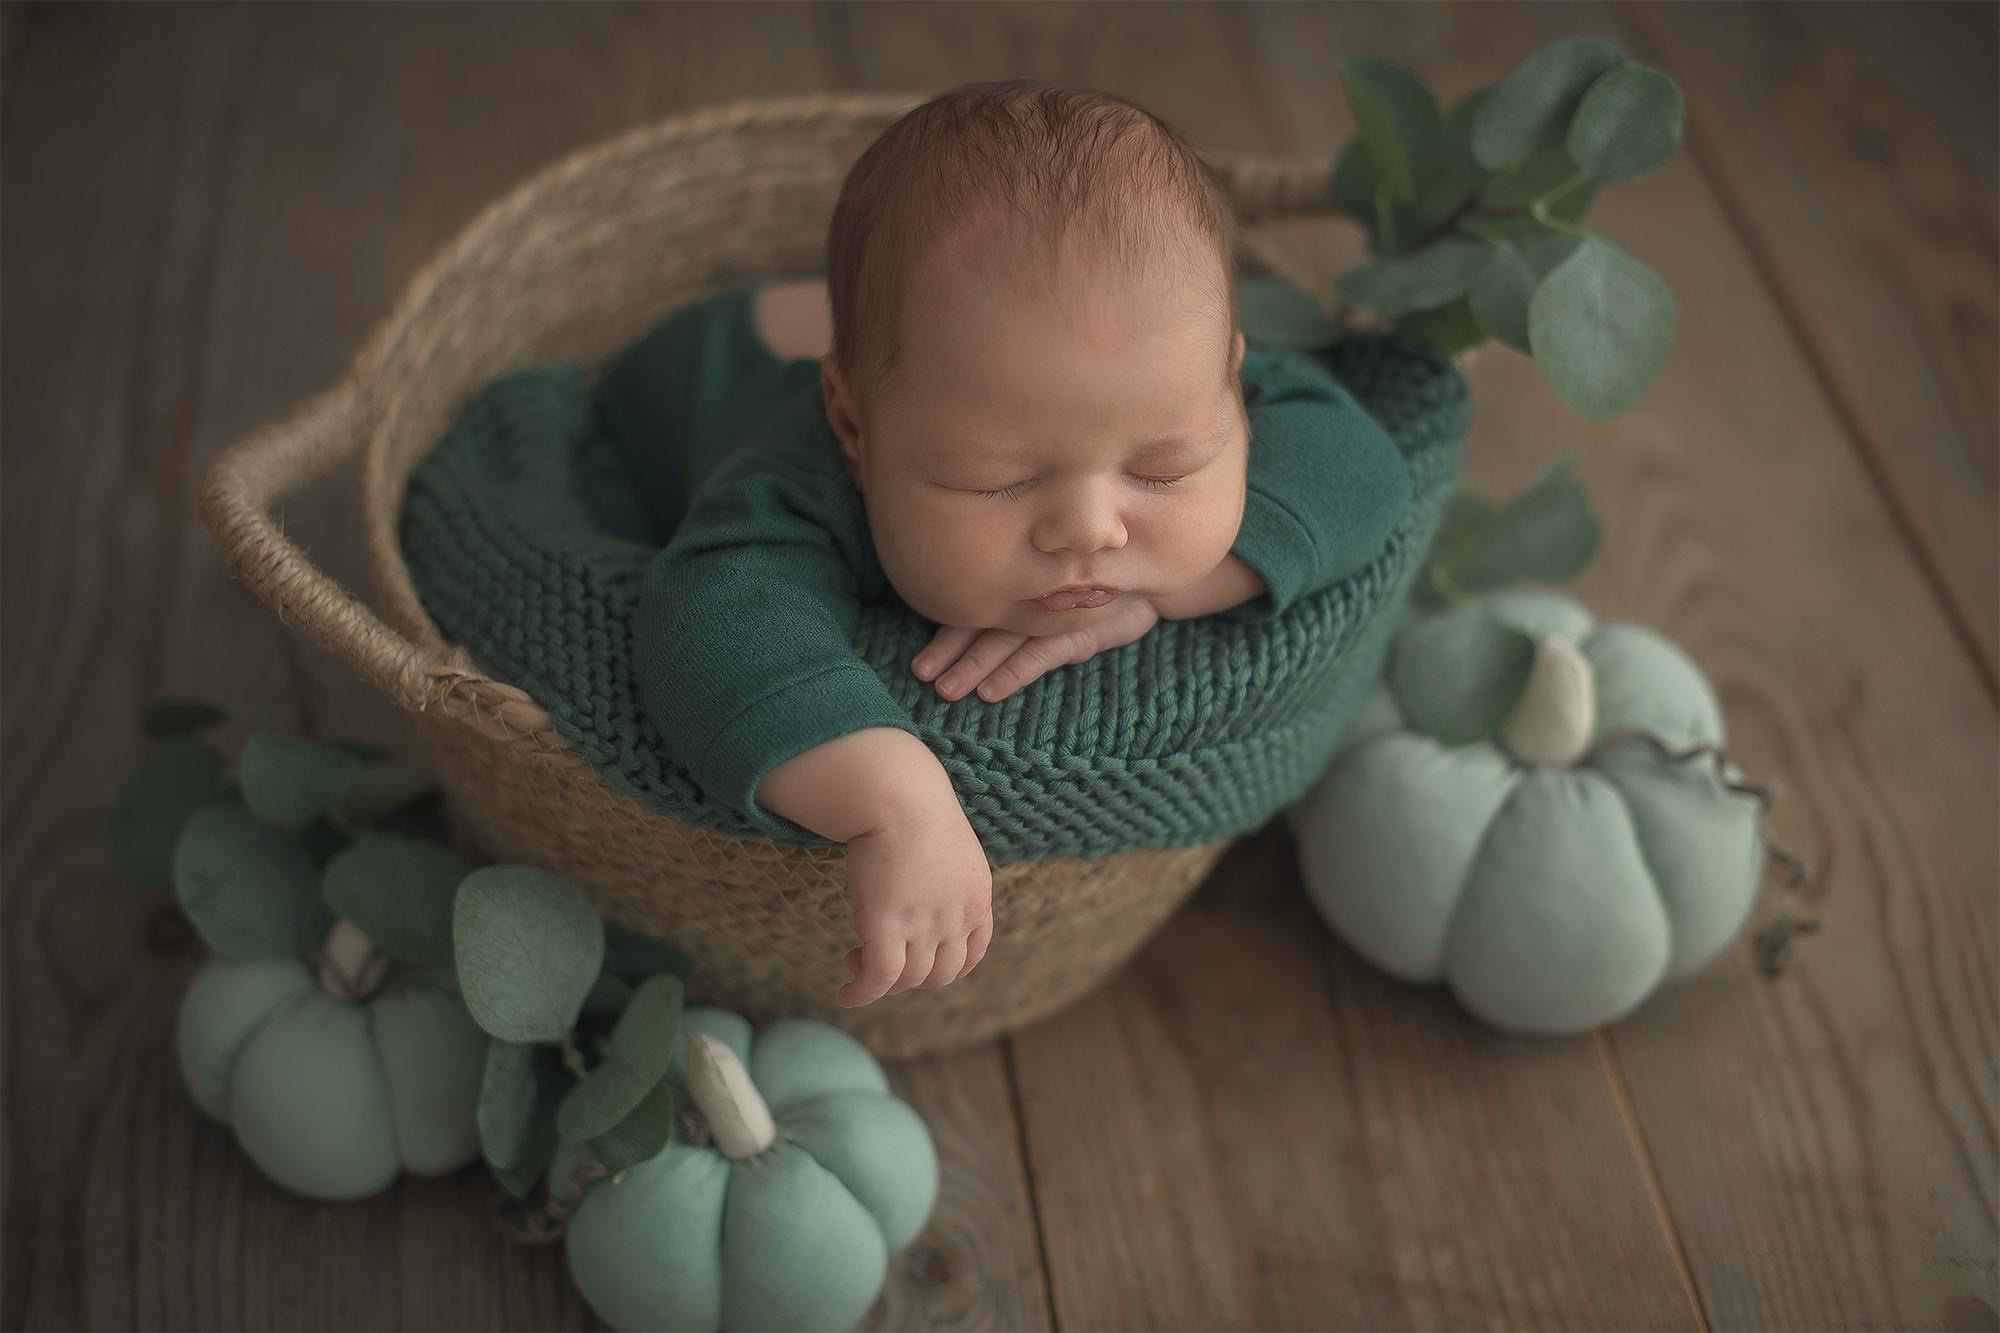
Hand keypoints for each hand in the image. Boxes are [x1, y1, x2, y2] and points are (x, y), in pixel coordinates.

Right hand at [838, 803, 993, 1007]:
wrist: (897, 794)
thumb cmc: (913, 806)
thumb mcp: (948, 843)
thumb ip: (945, 873)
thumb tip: (922, 876)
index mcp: (977, 898)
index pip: (971, 955)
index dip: (945, 968)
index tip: (918, 962)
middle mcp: (957, 918)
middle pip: (939, 974)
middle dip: (911, 976)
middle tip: (880, 958)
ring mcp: (924, 926)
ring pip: (908, 979)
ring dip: (881, 980)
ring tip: (854, 960)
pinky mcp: (887, 928)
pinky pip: (878, 978)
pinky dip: (862, 994)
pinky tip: (847, 995)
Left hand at [911, 596, 1162, 702]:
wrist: (1154, 571)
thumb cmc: (1101, 583)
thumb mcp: (1062, 594)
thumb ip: (1028, 611)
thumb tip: (979, 647)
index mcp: (1023, 589)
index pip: (976, 612)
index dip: (946, 638)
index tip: (918, 665)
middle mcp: (1034, 597)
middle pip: (982, 626)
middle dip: (949, 653)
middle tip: (921, 676)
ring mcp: (1056, 612)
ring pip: (1005, 640)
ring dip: (974, 666)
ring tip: (947, 691)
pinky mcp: (1081, 628)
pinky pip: (1041, 652)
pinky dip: (1015, 672)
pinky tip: (991, 692)